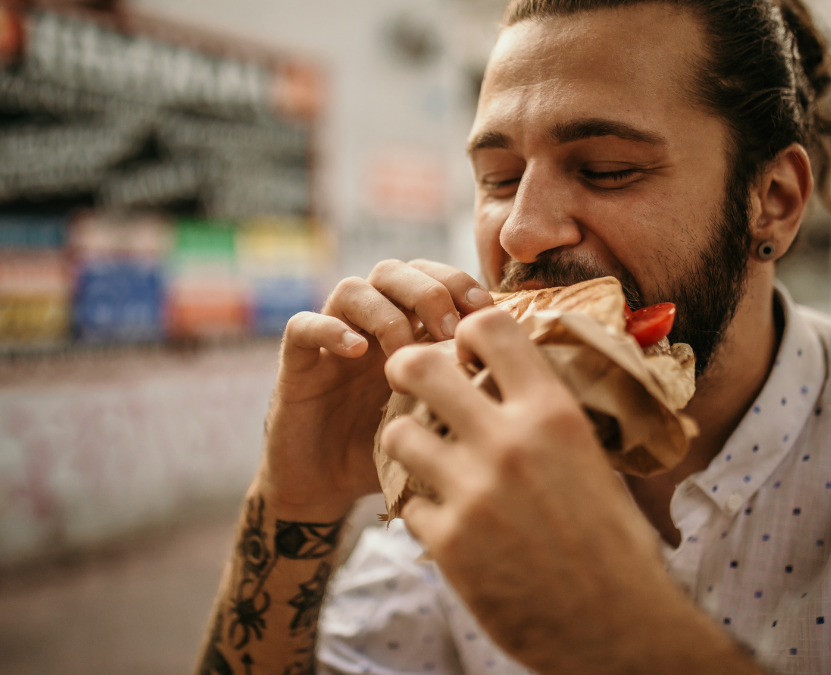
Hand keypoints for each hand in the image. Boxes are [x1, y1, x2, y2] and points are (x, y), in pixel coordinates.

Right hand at [260, 259, 493, 519]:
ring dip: (386, 312)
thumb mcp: (440, 420)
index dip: (461, 284)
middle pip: (395, 270)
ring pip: (353, 288)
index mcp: (409, 329)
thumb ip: (472, 394)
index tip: (488, 313)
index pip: (434, 278)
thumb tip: (533, 381)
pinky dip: (331, 329)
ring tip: (405, 350)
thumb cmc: (392, 454)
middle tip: (451, 330)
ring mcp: (333, 339)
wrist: (328, 489)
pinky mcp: (297, 362)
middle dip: (429, 290)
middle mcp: (371, 325)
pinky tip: (357, 351)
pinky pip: (304, 325)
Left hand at [380, 309, 756, 673]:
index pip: (490, 327)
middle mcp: (507, 443)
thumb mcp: (590, 459)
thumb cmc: (614, 541)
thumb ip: (547, 417)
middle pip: (420, 368)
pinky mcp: (447, 542)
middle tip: (409, 381)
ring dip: (407, 442)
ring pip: (397, 433)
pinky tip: (448, 521)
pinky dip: (423, 510)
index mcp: (552, 413)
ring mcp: (471, 492)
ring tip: (426, 456)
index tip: (465, 351)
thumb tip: (513, 381)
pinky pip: (408, 503)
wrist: (617, 625)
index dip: (468, 331)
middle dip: (406, 368)